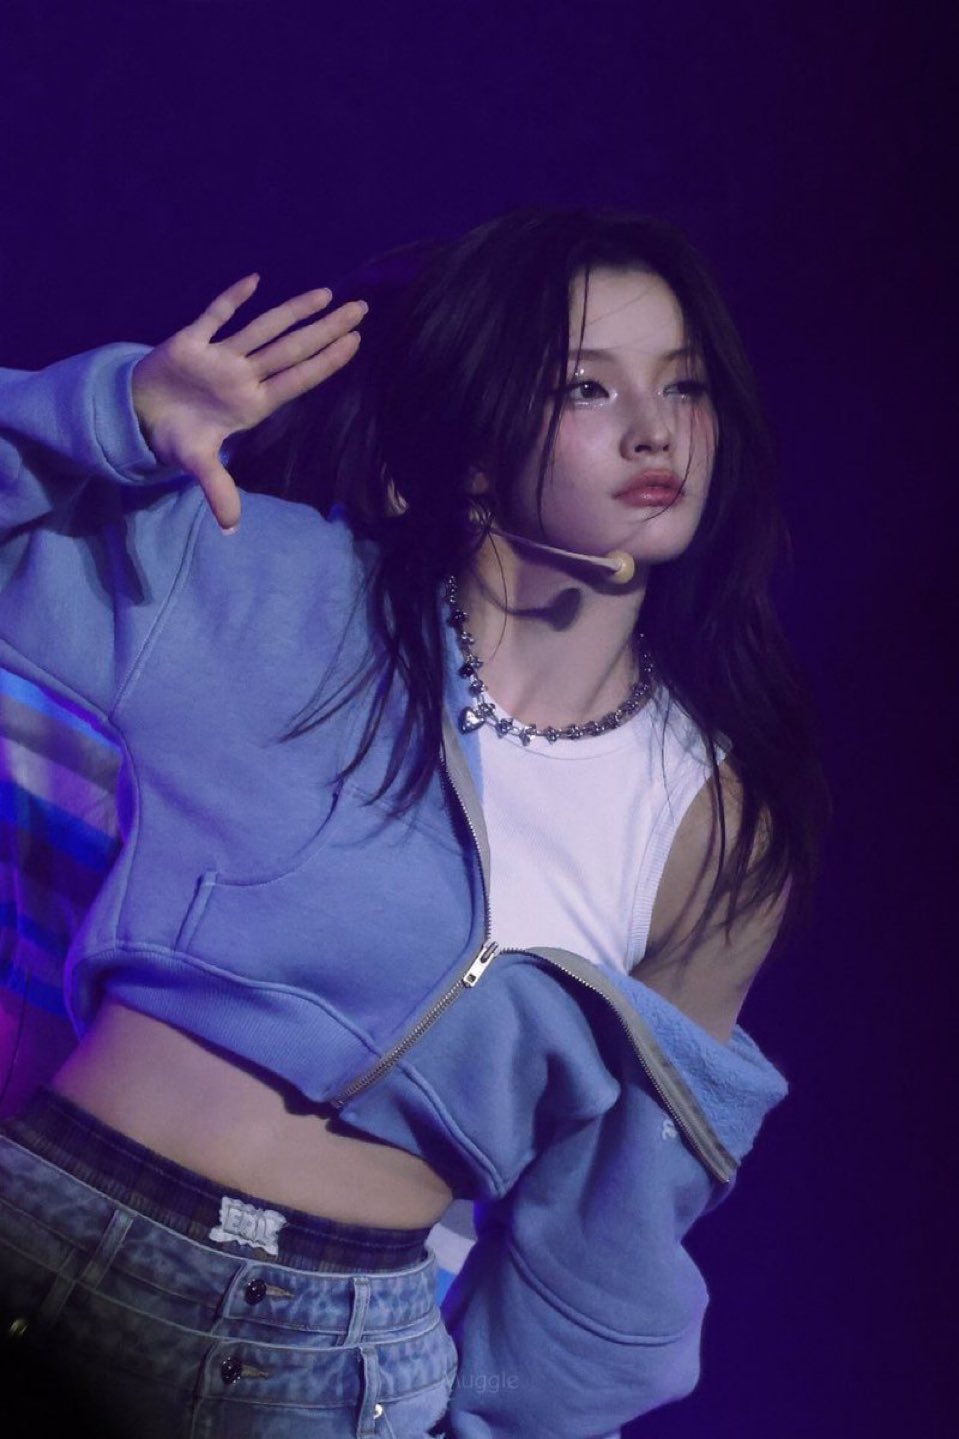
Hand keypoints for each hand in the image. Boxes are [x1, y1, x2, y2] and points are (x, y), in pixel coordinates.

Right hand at [131, 275, 366, 529]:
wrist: (138, 415)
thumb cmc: (177, 436)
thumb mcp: (196, 464)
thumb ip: (217, 490)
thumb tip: (231, 527)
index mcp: (251, 404)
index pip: (297, 380)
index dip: (325, 363)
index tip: (355, 342)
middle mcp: (242, 376)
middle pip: (291, 349)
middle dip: (325, 329)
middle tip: (361, 309)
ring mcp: (219, 357)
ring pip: (263, 328)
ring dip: (293, 311)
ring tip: (327, 293)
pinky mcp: (189, 341)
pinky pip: (213, 316)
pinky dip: (231, 299)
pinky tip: (255, 280)